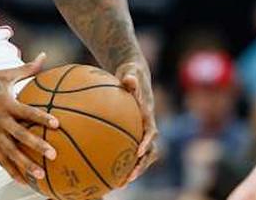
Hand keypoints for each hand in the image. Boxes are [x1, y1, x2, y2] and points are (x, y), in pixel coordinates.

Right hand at [0, 53, 59, 185]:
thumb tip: (45, 56)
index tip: (57, 124)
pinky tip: (23, 181)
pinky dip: (11, 170)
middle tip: (53, 155)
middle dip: (37, 145)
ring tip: (40, 174)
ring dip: (25, 164)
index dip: (41, 118)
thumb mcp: (5, 74)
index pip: (27, 112)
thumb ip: (27, 69)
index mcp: (5, 103)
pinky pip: (0, 159)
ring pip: (10, 152)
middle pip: (20, 135)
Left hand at [117, 61, 159, 182]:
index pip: (150, 131)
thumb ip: (130, 77)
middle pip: (150, 151)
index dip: (146, 143)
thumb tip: (129, 80)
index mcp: (147, 113)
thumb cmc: (130, 72)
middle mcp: (147, 125)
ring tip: (119, 184)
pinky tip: (105, 170)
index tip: (138, 153)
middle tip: (128, 178)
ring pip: (142, 156)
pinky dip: (122, 162)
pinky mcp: (134, 133)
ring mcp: (142, 131)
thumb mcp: (130, 71)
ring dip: (134, 170)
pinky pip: (129, 150)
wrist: (134, 74)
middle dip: (141, 166)